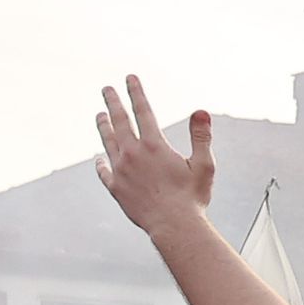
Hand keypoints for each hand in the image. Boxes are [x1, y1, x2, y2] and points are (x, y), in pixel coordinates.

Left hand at [90, 76, 218, 234]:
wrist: (174, 226)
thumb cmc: (192, 197)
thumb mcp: (204, 164)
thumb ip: (201, 136)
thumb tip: (200, 111)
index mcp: (155, 145)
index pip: (143, 111)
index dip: (136, 92)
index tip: (129, 78)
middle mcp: (133, 154)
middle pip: (119, 121)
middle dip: (112, 103)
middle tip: (106, 89)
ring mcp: (121, 171)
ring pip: (108, 142)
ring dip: (103, 126)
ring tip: (99, 116)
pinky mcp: (116, 188)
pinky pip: (104, 171)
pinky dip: (100, 162)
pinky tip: (98, 158)